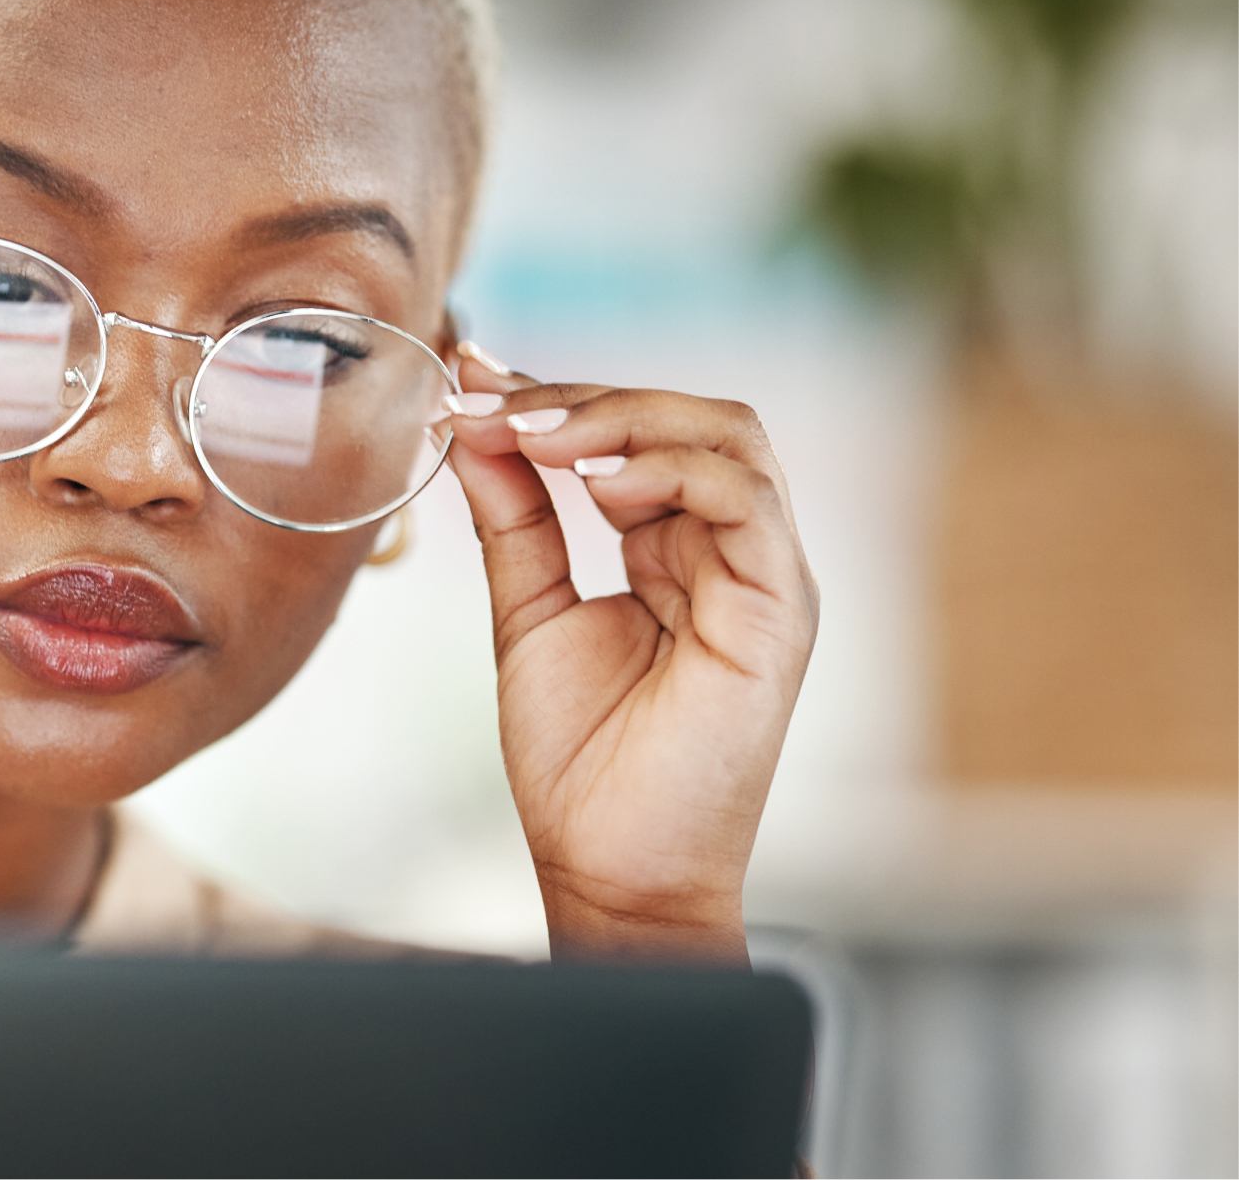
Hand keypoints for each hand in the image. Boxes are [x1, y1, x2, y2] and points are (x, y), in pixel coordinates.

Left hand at [443, 349, 817, 965]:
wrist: (608, 868)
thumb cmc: (580, 759)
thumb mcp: (529, 612)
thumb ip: (513, 519)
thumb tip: (474, 426)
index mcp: (682, 550)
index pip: (639, 436)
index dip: (559, 398)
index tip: (472, 381)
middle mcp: (734, 552)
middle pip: (690, 417)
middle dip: (583, 398)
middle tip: (493, 404)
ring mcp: (764, 575)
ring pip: (727, 435)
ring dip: (622, 418)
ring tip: (534, 434)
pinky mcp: (778, 608)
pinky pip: (745, 497)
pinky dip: (668, 468)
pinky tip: (593, 481)